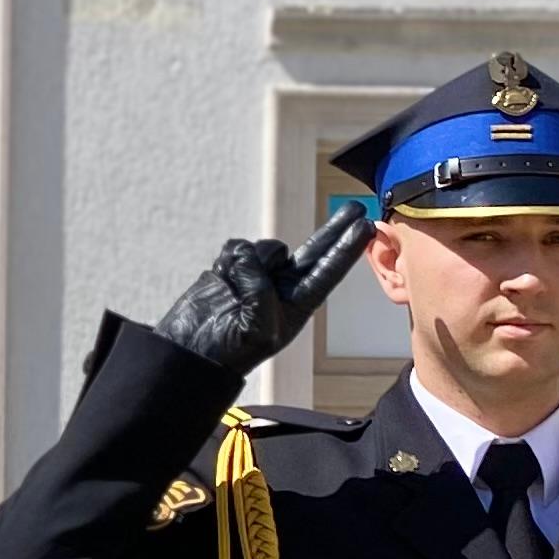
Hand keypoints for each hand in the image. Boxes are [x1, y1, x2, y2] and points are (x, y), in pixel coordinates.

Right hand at [153, 211, 374, 383]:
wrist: (191, 351)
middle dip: (334, 229)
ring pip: (265, 247)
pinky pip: (236, 248)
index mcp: (297, 304)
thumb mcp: (259, 327)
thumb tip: (248, 256)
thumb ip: (261, 288)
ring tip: (234, 289)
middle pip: (314, 249)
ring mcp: (257, 275)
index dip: (347, 248)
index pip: (328, 270)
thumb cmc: (232, 350)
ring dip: (250, 262)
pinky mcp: (231, 268)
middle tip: (356, 207)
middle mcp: (282, 286)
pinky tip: (222, 279)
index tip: (367, 226)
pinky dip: (228, 260)